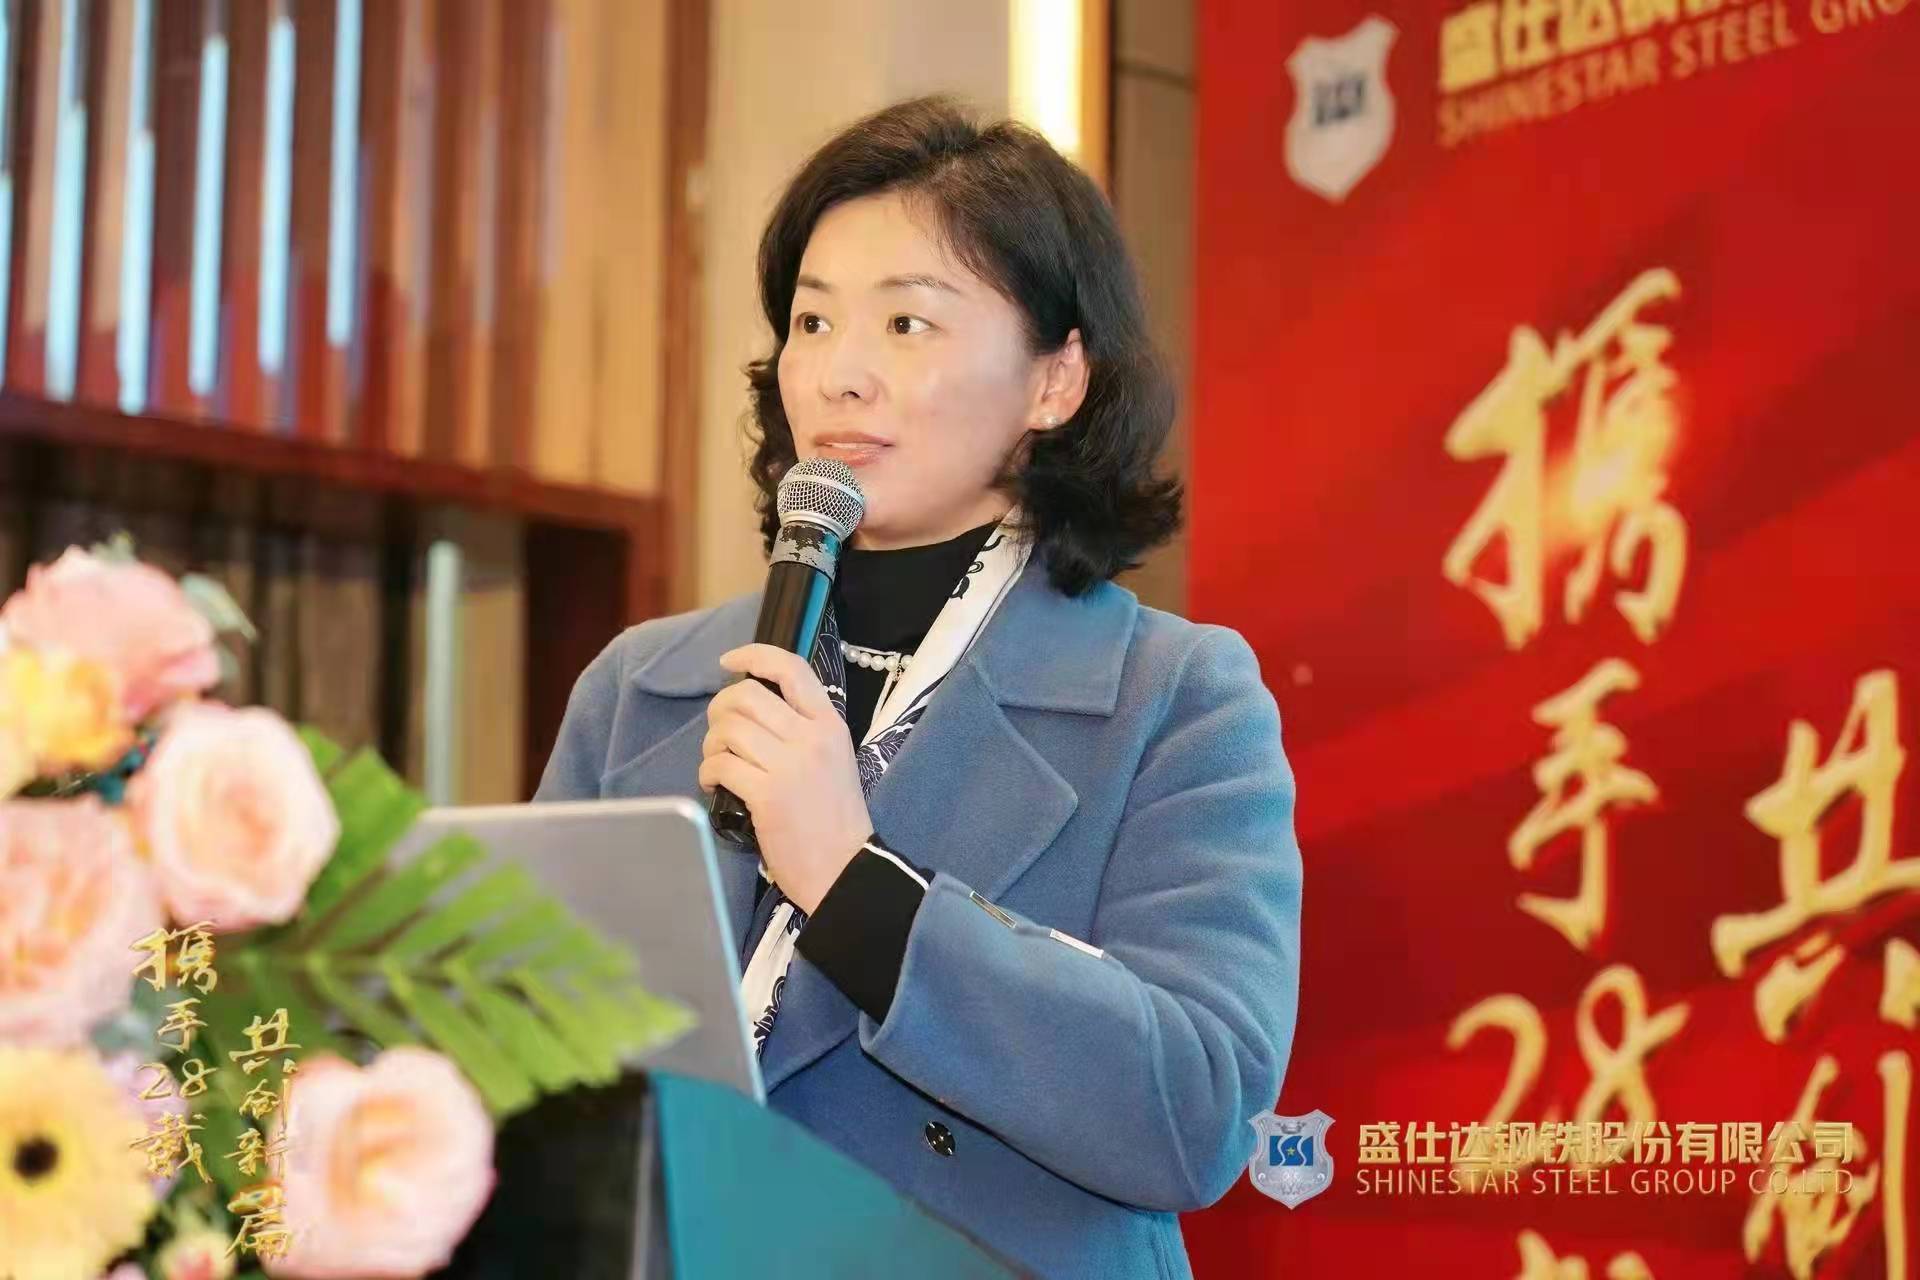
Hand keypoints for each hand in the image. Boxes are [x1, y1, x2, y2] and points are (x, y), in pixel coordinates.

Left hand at [698, 643, 871, 914]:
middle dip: (720, 709)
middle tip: (720, 732)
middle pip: (746, 696)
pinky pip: (720, 765)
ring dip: (711, 745)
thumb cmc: (835, 818)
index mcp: (830, 724)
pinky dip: (708, 772)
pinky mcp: (767, 796)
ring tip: (718, 763)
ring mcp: (789, 766)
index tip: (730, 663)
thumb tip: (752, 708)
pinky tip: (714, 783)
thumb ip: (803, 729)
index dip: (754, 656)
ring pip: (728, 730)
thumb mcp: (833, 759)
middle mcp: (811, 738)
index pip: (791, 669)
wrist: (844, 869)